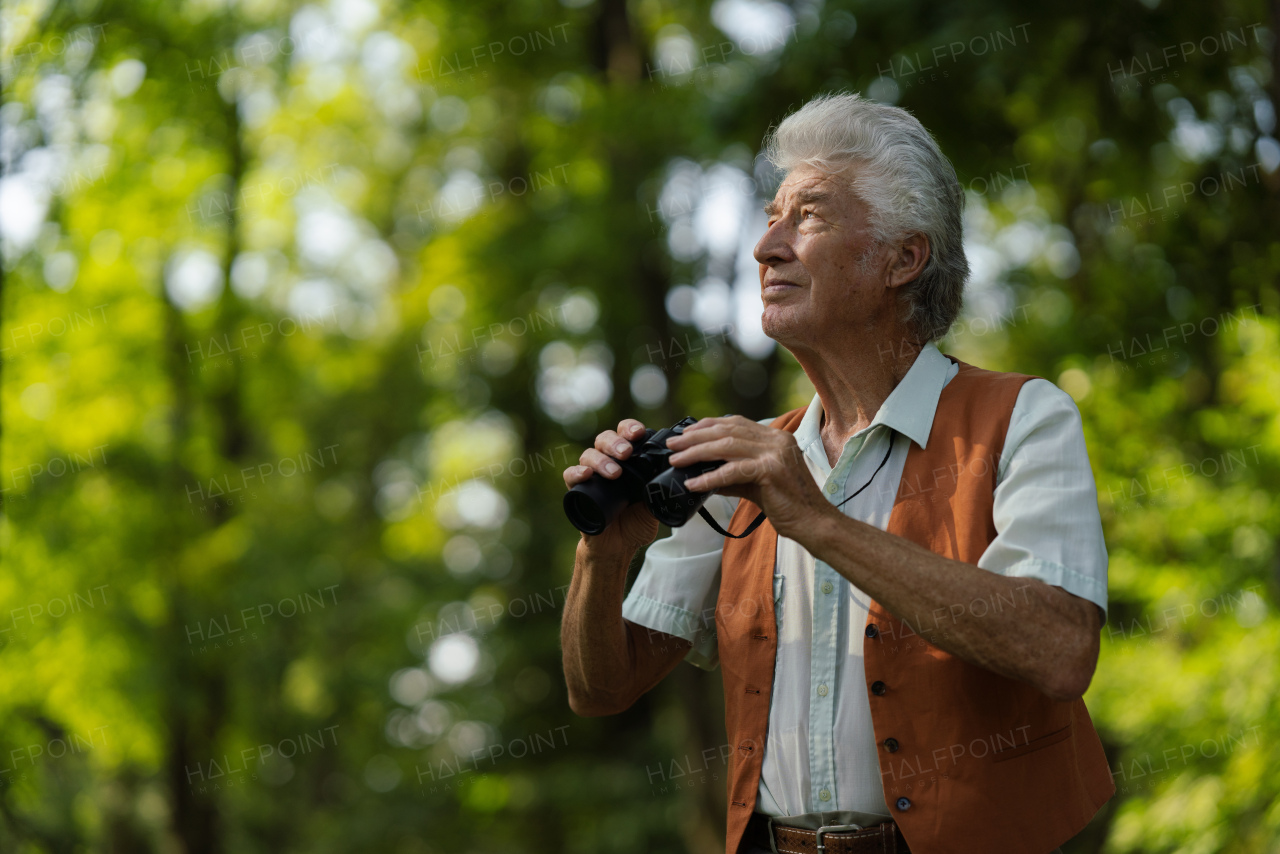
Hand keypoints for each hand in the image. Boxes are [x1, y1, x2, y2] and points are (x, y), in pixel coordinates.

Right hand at [563, 419, 659, 552]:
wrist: (619, 546)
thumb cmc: (635, 522)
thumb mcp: (653, 504)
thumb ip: (660, 490)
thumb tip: (673, 478)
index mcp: (628, 461)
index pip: (625, 434)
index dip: (630, 428)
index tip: (639, 433)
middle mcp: (608, 462)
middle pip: (605, 439)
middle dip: (616, 442)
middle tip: (626, 453)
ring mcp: (592, 475)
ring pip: (589, 454)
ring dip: (601, 460)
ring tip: (615, 473)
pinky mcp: (577, 490)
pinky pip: (570, 475)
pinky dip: (577, 472)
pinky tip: (586, 475)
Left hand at [665, 415, 828, 538]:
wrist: (814, 523)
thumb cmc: (788, 505)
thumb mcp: (755, 483)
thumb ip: (732, 475)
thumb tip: (702, 474)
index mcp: (775, 437)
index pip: (735, 422)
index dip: (708, 425)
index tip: (686, 433)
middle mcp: (776, 439)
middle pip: (727, 430)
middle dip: (696, 437)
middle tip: (673, 445)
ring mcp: (775, 453)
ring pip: (727, 445)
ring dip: (697, 452)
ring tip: (677, 461)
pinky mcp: (771, 470)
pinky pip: (733, 470)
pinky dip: (710, 477)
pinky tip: (693, 484)